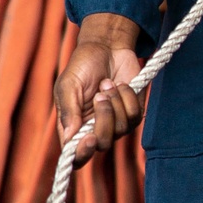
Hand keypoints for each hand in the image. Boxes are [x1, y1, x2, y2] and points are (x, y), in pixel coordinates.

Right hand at [54, 13, 144, 168]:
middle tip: (99, 96)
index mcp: (74, 127)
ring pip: (121, 130)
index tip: (89, 138)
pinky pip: (135, 116)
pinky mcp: (133, 113)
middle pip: (103, 144)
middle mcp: (95, 129)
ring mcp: (116, 123)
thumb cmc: (83, 66)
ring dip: (115, 103)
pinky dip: (127, 97)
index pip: (77, 155)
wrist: (107, 47)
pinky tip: (120, 84)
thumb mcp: (68, 85)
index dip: (82, 154)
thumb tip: (70, 138)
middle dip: (103, 119)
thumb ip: (68, 112)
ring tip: (107, 85)